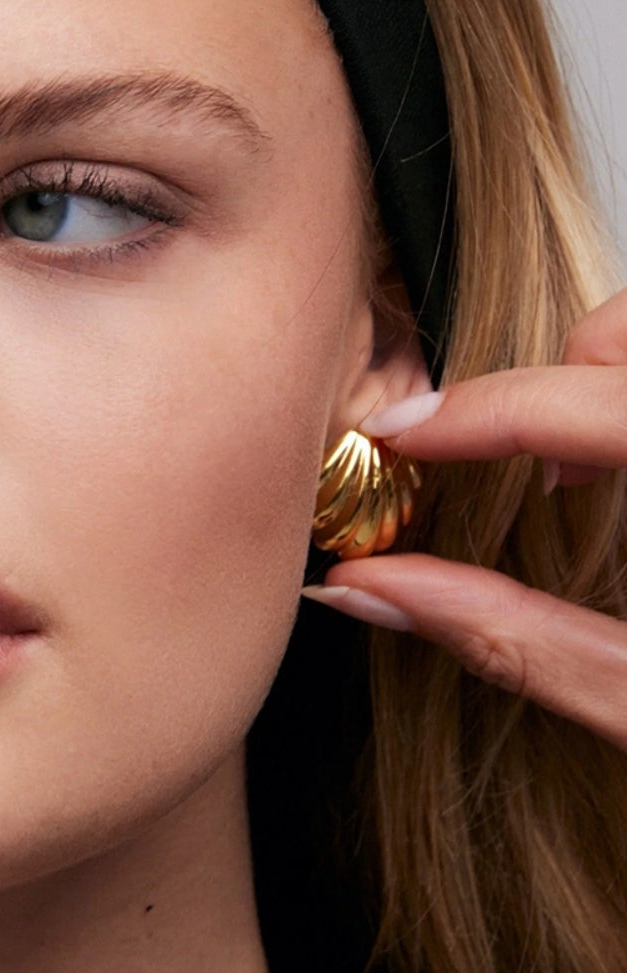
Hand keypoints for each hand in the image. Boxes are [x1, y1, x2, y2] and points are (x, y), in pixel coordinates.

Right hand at [303, 287, 626, 750]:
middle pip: (623, 332)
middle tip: (523, 464)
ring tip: (570, 474)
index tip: (398, 434)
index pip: (593, 402)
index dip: (476, 414)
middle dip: (562, 367)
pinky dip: (622, 400)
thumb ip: (515, 641)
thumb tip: (372, 592)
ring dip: (597, 376)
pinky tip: (612, 478)